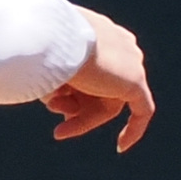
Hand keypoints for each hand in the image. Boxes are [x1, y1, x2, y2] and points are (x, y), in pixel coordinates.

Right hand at [44, 10, 153, 152]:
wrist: (51, 37)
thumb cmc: (39, 45)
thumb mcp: (45, 60)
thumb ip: (56, 75)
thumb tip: (56, 95)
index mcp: (102, 31)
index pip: (93, 70)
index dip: (73, 93)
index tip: (54, 106)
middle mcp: (120, 44)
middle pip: (100, 90)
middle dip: (75, 109)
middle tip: (58, 124)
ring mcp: (130, 62)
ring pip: (108, 102)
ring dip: (82, 117)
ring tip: (58, 111)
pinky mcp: (135, 80)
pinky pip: (141, 110)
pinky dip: (133, 129)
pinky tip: (121, 147)